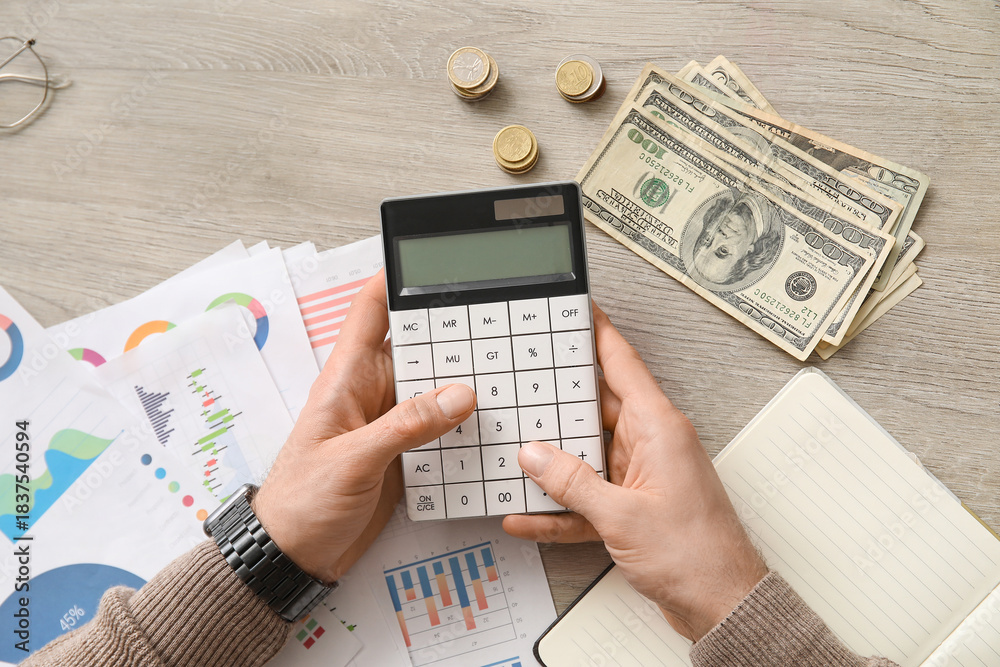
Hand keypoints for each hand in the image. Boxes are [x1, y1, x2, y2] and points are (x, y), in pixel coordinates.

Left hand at [252, 271, 475, 583]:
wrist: (294, 556)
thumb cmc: (301, 502)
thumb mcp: (352, 459)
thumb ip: (406, 426)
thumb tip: (459, 396)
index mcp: (347, 379)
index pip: (371, 313)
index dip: (395, 279)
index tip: (431, 258)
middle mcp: (372, 393)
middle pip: (418, 347)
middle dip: (453, 332)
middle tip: (496, 318)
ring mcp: (391, 423)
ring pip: (436, 388)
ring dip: (465, 382)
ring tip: (506, 367)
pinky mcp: (405, 453)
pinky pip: (442, 428)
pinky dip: (466, 424)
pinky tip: (493, 421)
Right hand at [503, 304, 766, 641]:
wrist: (720, 604)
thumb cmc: (695, 555)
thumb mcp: (621, 515)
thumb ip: (572, 482)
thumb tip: (535, 456)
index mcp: (658, 428)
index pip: (621, 363)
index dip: (596, 331)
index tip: (576, 307)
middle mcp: (650, 443)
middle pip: (595, 406)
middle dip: (556, 397)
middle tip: (521, 379)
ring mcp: (640, 475)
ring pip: (585, 452)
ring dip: (552, 459)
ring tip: (513, 451)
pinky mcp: (633, 506)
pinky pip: (586, 496)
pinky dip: (559, 506)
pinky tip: (528, 514)